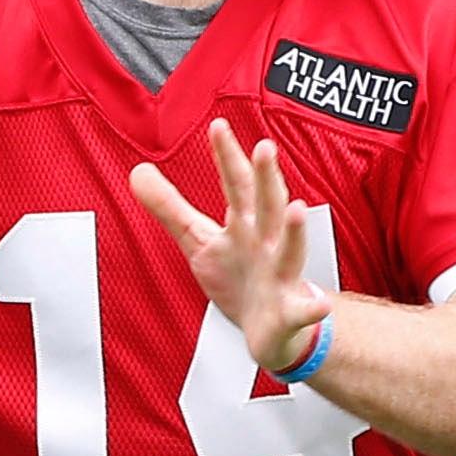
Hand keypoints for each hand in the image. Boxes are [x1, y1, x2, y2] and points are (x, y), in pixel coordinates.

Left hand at [130, 120, 329, 376]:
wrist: (270, 329)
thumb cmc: (238, 278)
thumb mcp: (199, 240)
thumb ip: (170, 207)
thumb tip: (137, 171)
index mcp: (245, 223)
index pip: (236, 183)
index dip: (227, 156)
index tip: (218, 126)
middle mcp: (266, 242)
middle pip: (267, 204)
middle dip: (266, 177)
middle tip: (264, 147)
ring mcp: (281, 274)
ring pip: (290, 249)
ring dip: (294, 231)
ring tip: (296, 209)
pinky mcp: (289, 311)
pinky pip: (302, 310)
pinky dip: (311, 307)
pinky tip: (318, 303)